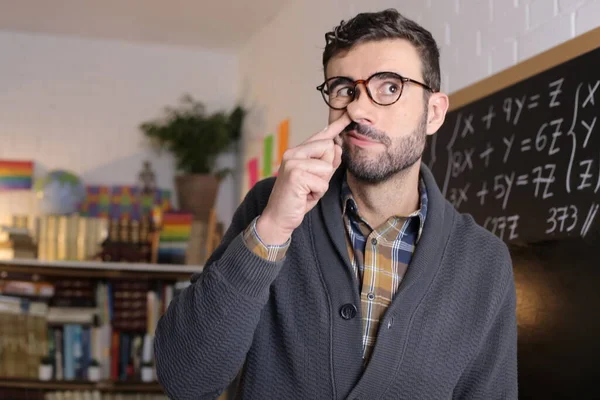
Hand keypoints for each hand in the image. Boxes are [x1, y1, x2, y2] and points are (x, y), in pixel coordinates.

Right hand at [256, 113, 350, 244]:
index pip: (320, 136)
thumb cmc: (297, 199)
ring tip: (307, 191)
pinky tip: (304, 196)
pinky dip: (317, 193)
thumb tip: (337, 146)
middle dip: (327, 169)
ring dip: (322, 184)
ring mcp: (293, 163)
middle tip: (311, 184)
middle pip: (328, 147)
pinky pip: (322, 182)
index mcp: (297, 152)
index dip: (335, 126)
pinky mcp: (296, 175)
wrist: (279, 218)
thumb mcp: (316, 180)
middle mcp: (293, 153)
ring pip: (326, 167)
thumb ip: (327, 163)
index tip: (347, 115)